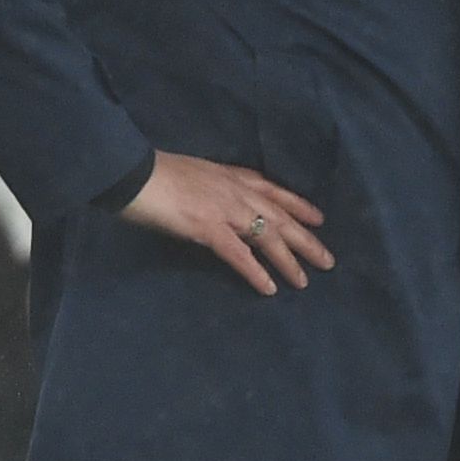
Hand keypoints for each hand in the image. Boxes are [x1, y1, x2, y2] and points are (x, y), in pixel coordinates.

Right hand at [127, 150, 329, 293]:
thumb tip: (218, 200)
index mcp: (230, 176)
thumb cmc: (154, 172)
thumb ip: (212, 186)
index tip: (319, 219)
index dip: (299, 206)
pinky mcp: (207, 227)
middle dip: (306, 240)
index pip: (273, 191)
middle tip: (328, 261)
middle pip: (279, 217)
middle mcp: (234, 191)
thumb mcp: (193, 173)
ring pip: (266, 236)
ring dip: (288, 261)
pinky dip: (256, 272)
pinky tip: (269, 289)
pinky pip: (238, 254)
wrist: (131, 172)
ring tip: (304, 282)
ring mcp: (223, 209)